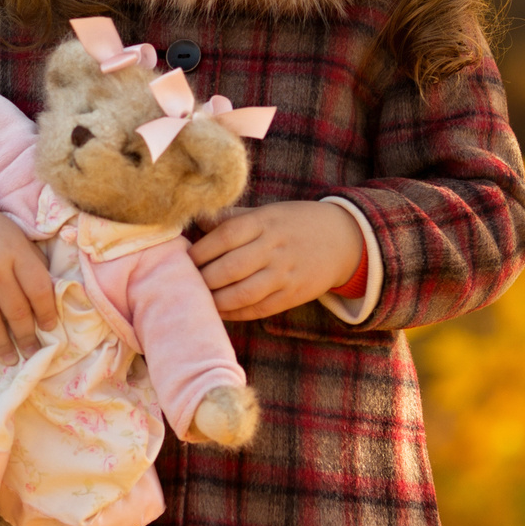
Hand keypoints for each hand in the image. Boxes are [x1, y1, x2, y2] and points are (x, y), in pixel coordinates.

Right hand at [0, 205, 59, 365]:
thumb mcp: (17, 239)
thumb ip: (34, 265)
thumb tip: (51, 302)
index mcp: (15, 252)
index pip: (39, 290)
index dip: (47, 313)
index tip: (50, 328)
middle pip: (16, 312)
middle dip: (27, 337)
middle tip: (33, 352)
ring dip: (3, 345)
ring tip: (11, 358)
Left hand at [190, 201, 364, 322]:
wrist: (342, 240)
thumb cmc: (294, 223)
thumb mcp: (266, 212)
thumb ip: (232, 219)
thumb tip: (196, 220)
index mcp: (264, 222)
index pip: (225, 236)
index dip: (200, 250)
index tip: (182, 259)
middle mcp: (274, 248)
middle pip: (230, 268)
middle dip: (202, 279)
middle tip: (182, 284)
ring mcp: (284, 274)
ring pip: (242, 293)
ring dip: (215, 300)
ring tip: (196, 300)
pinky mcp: (292, 295)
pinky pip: (258, 309)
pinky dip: (235, 313)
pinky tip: (218, 311)